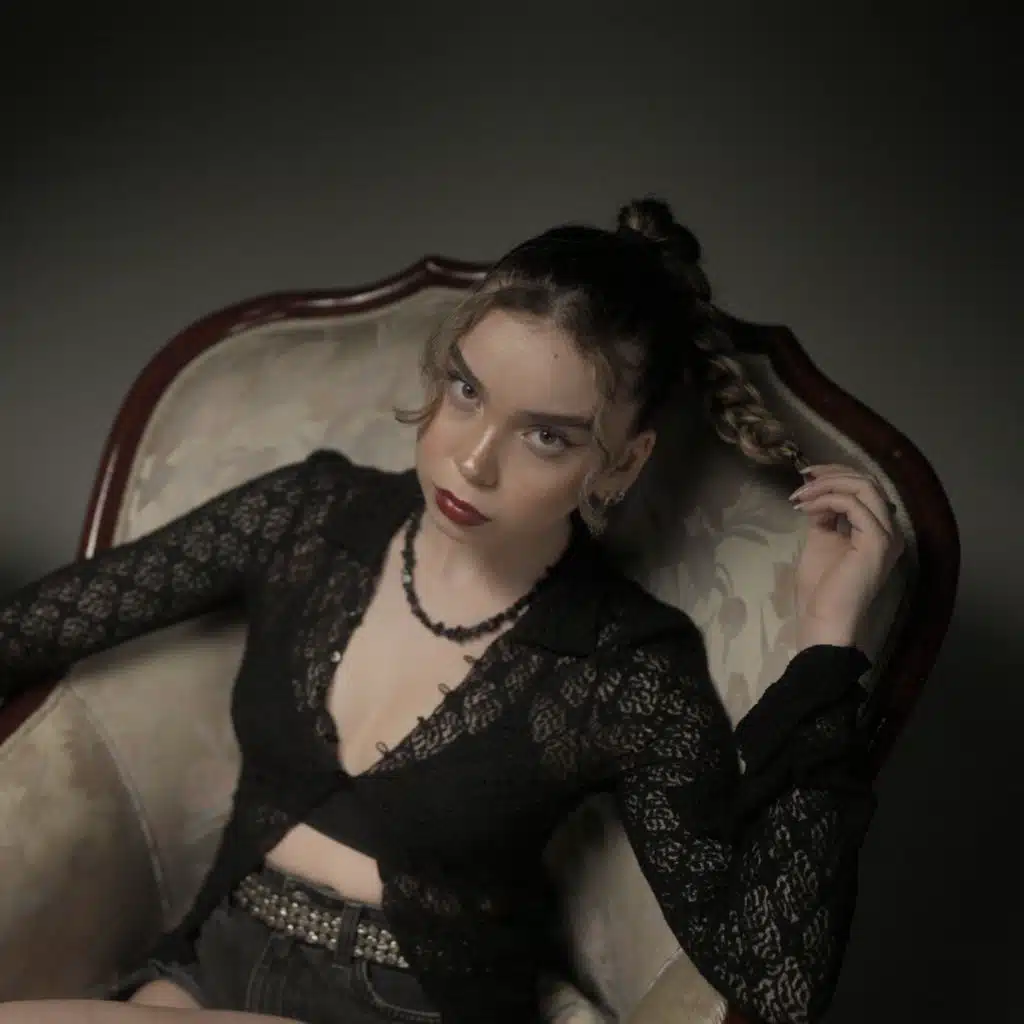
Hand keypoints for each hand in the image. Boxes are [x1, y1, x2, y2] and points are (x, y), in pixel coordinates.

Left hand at [789, 463, 904, 645]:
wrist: (823, 619)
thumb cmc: (821, 588)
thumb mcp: (820, 539)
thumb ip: (825, 515)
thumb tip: (818, 492)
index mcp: (878, 530)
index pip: (866, 488)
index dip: (836, 475)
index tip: (806, 476)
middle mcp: (890, 530)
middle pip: (868, 481)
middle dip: (832, 473)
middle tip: (803, 478)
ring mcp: (887, 535)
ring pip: (864, 487)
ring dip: (827, 485)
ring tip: (801, 495)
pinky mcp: (877, 541)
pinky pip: (854, 505)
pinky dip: (827, 499)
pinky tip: (807, 508)